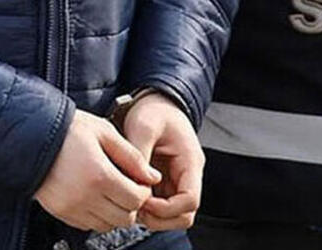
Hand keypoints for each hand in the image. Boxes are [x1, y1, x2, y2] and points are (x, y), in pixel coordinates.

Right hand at [35, 110, 161, 232]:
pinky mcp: (60, 212)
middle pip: (124, 218)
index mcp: (100, 175)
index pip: (136, 199)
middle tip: (129, 187)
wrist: (31, 136)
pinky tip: (96, 196)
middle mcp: (85, 196)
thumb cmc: (68, 129)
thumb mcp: (105, 132)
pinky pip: (88, 225)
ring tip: (112, 191)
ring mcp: (71, 207)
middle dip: (132, 204)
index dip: (144, 192)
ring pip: (107, 225)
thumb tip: (153, 177)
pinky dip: (98, 216)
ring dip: (115, 212)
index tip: (141, 181)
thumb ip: (132, 156)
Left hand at [122, 93, 205, 230]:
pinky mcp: (165, 182)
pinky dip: (147, 208)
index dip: (166, 209)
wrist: (156, 102)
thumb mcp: (144, 126)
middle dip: (160, 218)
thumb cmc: (154, 111)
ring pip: (173, 215)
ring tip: (131, 203)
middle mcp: (187, 174)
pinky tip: (130, 196)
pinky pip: (161, 205)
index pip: (190, 200)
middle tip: (136, 208)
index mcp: (190, 161)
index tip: (143, 201)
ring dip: (153, 216)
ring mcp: (177, 180)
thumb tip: (134, 182)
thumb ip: (139, 153)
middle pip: (184, 215)